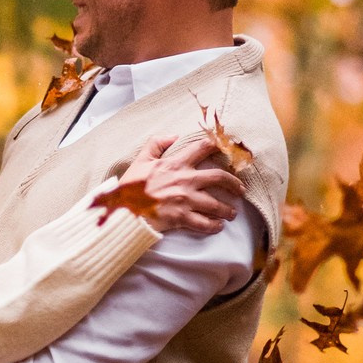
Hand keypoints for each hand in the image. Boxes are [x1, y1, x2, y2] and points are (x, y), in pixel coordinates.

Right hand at [125, 132, 243, 236]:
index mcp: (175, 164)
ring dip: (227, 209)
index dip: (219, 146)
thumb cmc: (130, 187)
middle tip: (241, 189)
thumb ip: (156, 144)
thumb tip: (174, 135)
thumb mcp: (140, 160)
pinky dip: (214, 226)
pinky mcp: (182, 218)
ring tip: (232, 213)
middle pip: (219, 177)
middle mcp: (185, 180)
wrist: (122, 210)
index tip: (230, 148)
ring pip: (216, 204)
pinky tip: (218, 226)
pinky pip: (204, 223)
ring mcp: (185, 200)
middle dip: (234, 183)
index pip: (203, 149)